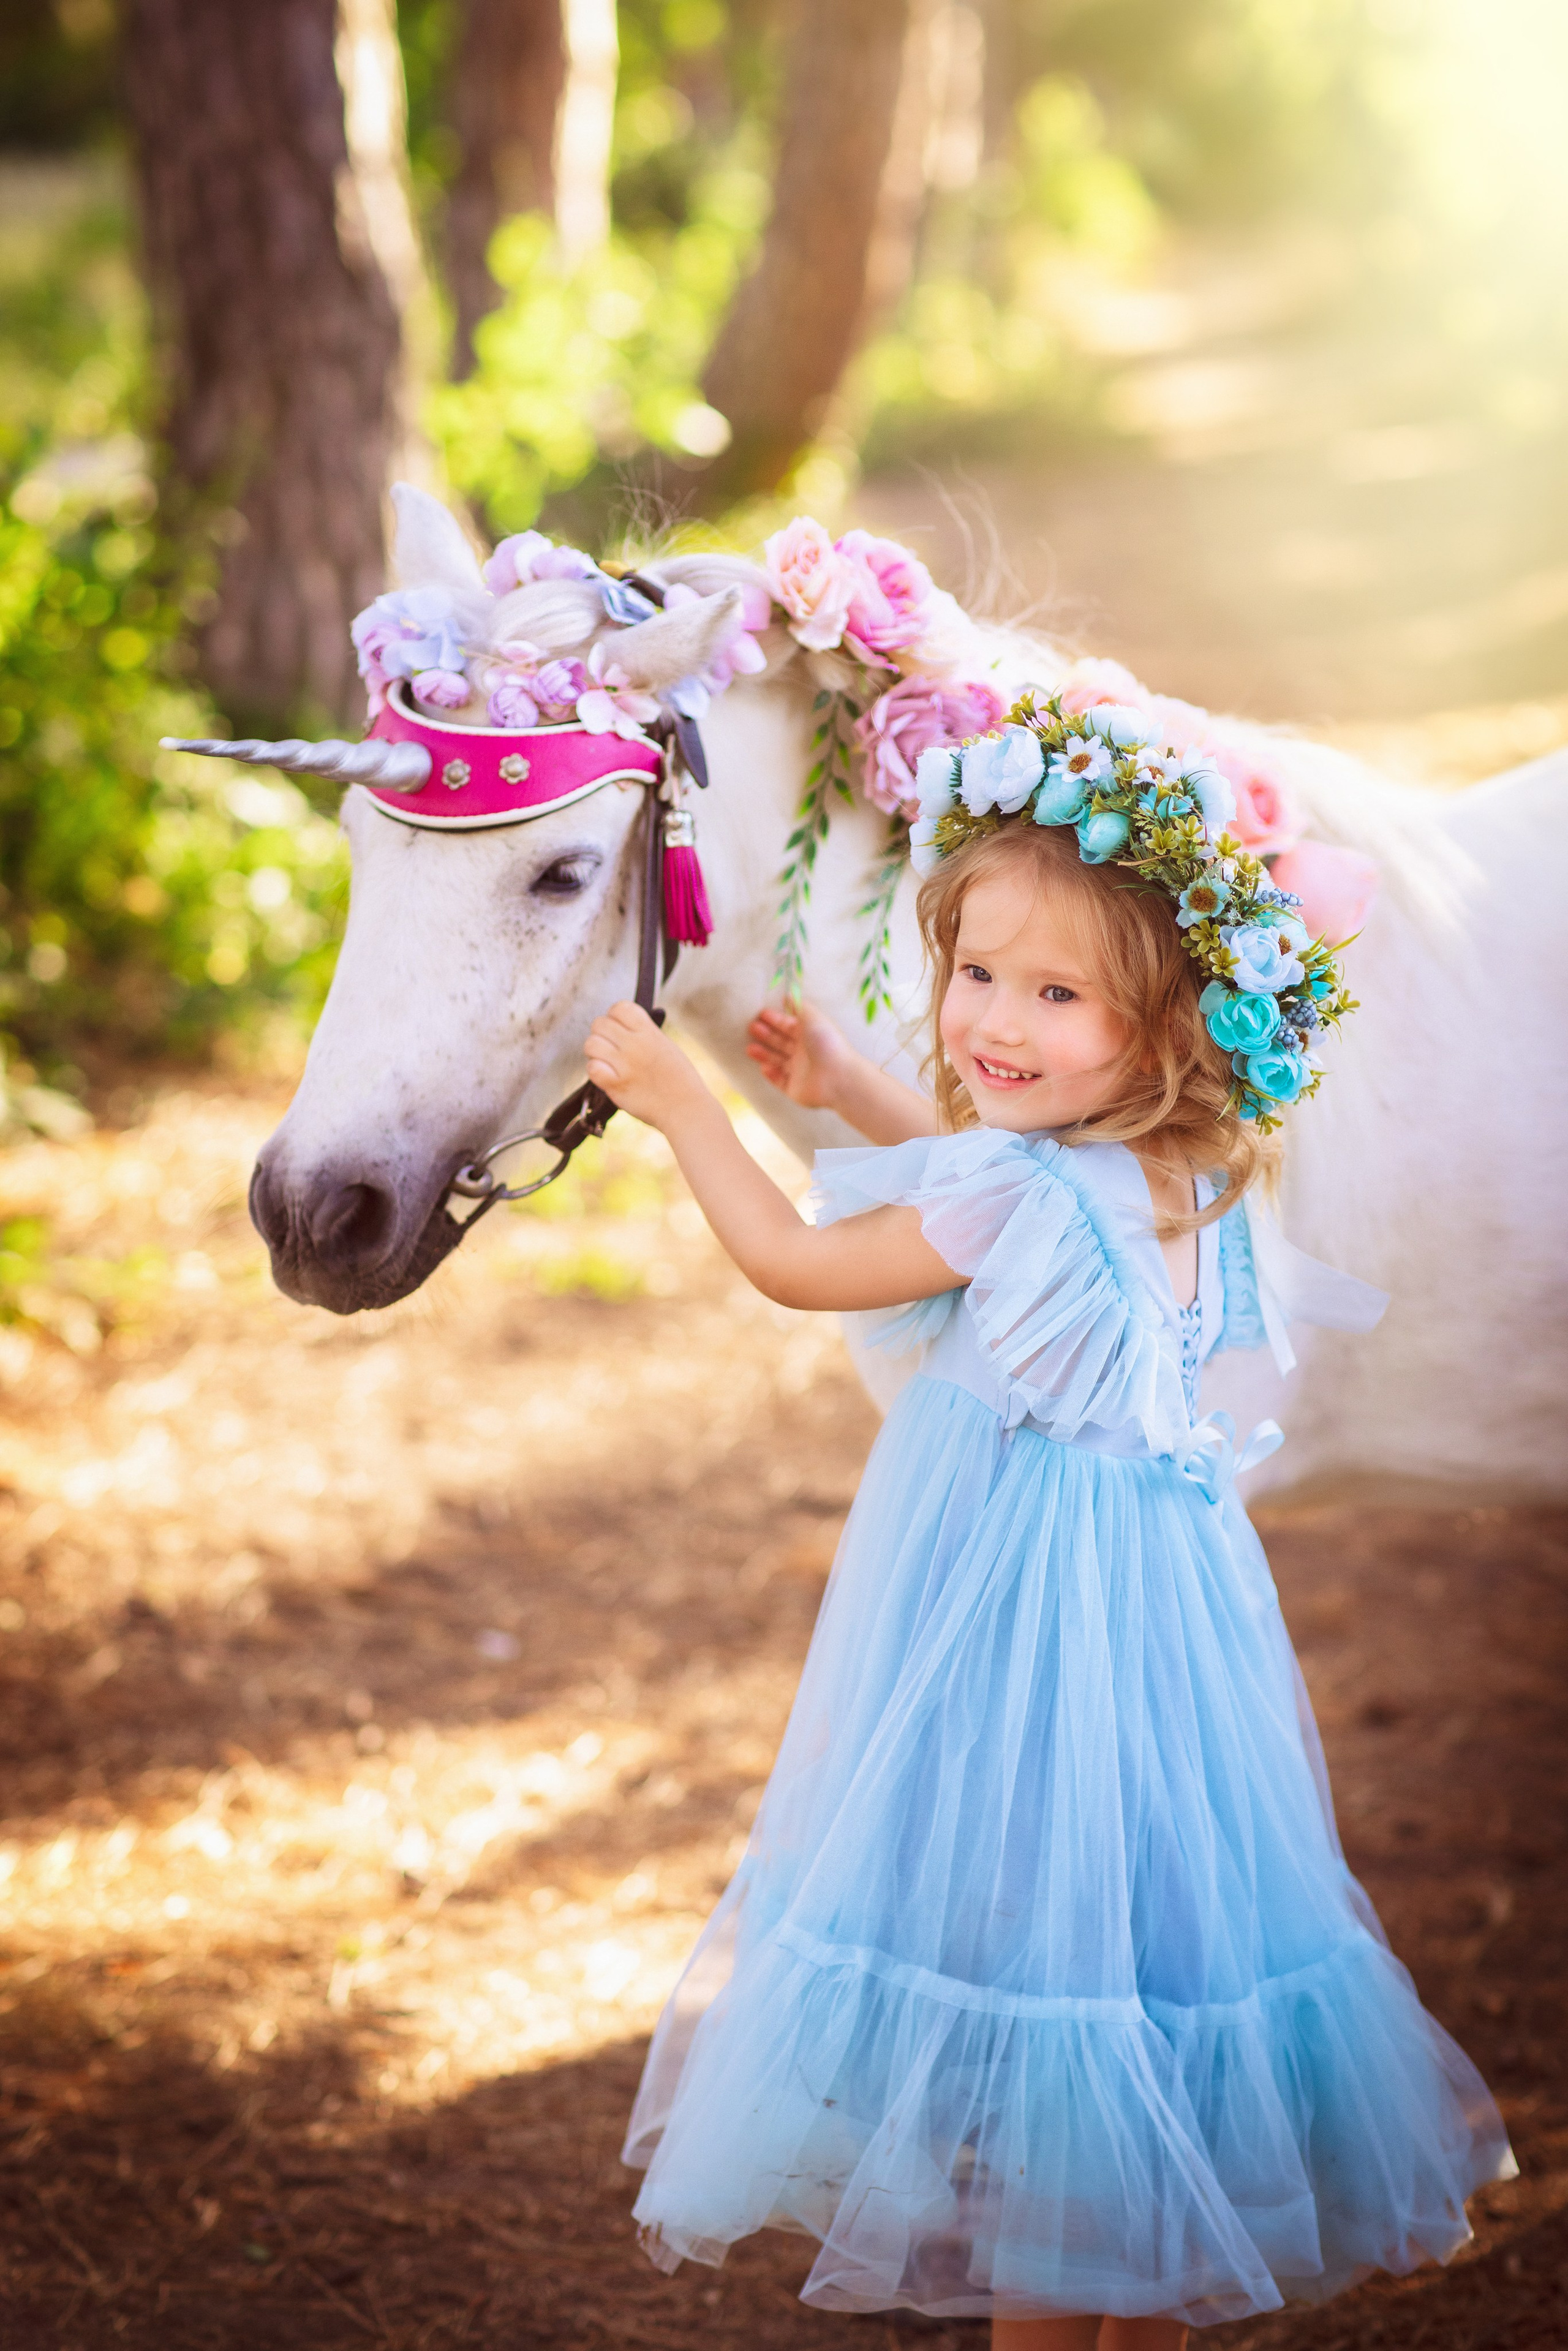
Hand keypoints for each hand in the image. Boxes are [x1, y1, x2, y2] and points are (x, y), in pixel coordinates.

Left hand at [585, 1002, 707, 1131]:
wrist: (686, 1109)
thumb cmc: (679, 1079)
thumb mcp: (666, 1046)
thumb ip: (644, 1034)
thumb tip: (621, 1027)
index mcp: (650, 1032)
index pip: (619, 1007)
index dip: (614, 1016)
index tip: (619, 1027)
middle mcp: (635, 1045)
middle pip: (599, 1024)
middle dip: (601, 1034)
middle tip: (610, 1047)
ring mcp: (625, 1065)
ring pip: (591, 1044)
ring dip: (595, 1052)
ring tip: (607, 1061)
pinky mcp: (617, 1086)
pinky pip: (592, 1068)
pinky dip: (595, 1071)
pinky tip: (606, 1075)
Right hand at [746, 1001, 857, 1111]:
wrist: (838, 1077)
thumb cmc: (826, 1043)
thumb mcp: (813, 1018)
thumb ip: (800, 1006)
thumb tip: (788, 995)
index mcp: (810, 1036)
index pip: (789, 1026)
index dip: (775, 1019)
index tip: (760, 1013)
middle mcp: (804, 1053)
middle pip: (781, 1042)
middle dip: (766, 1035)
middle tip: (752, 1027)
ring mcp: (800, 1072)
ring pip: (777, 1061)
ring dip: (763, 1054)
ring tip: (750, 1048)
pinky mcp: (795, 1089)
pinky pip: (779, 1081)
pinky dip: (771, 1074)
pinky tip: (764, 1067)